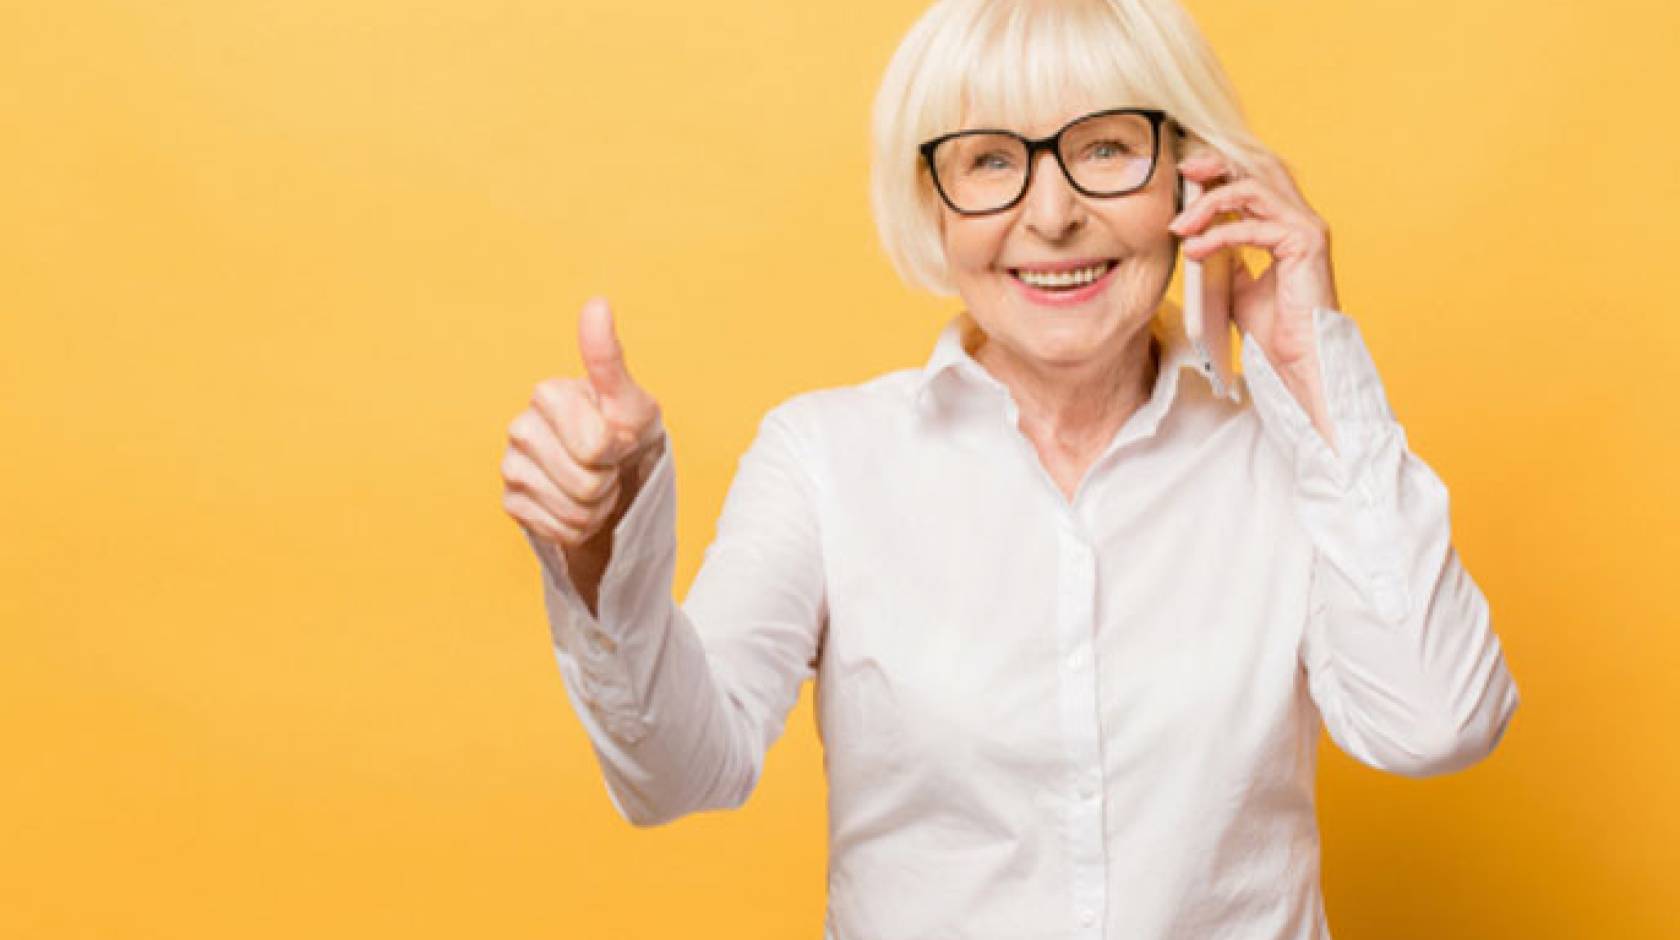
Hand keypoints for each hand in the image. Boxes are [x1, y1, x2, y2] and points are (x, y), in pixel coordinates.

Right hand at [501, 297, 664, 553]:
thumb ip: (609, 358)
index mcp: (548, 393)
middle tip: (606, 465)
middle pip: (586, 482)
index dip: (619, 449)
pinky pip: (559, 530)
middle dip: (608, 480)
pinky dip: (579, 526)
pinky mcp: (511, 503)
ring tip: (594, 484)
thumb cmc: (625, 431)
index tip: (618, 436)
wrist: (614, 476)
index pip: (596, 446)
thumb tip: (597, 304)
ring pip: (573, 510)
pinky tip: (574, 504)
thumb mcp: (631, 401)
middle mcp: (520, 426)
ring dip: (597, 506)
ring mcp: (511, 466)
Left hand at [1168, 150, 1338, 376]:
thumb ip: (1226, 256)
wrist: (1297, 360)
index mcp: (1287, 223)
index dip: (1221, 167)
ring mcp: (1306, 227)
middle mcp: (1300, 218)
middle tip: (1183, 171)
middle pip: (1258, 165)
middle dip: (1217, 163)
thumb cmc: (1274, 329)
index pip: (1255, 176)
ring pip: (1252, 187)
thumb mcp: (1238, 284)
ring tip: (1180, 226)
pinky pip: (1252, 226)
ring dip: (1209, 202)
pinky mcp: (1304, 242)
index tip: (1185, 174)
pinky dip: (1217, 235)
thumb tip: (1197, 236)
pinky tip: (1195, 249)